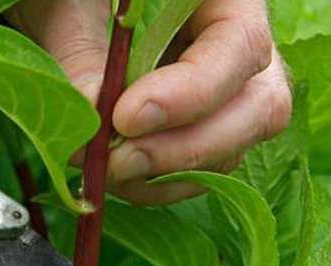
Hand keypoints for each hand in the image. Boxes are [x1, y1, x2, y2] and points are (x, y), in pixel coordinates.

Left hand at [9, 0, 291, 205]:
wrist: (69, 11)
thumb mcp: (72, 6)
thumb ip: (82, 52)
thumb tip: (93, 115)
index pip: (242, 46)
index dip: (193, 91)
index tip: (128, 117)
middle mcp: (244, 46)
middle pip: (260, 108)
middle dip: (190, 147)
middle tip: (119, 161)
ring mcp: (234, 92)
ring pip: (237, 146)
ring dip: (171, 172)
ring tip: (107, 168)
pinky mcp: (209, 128)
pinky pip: (210, 168)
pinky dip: (164, 183)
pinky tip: (120, 176)